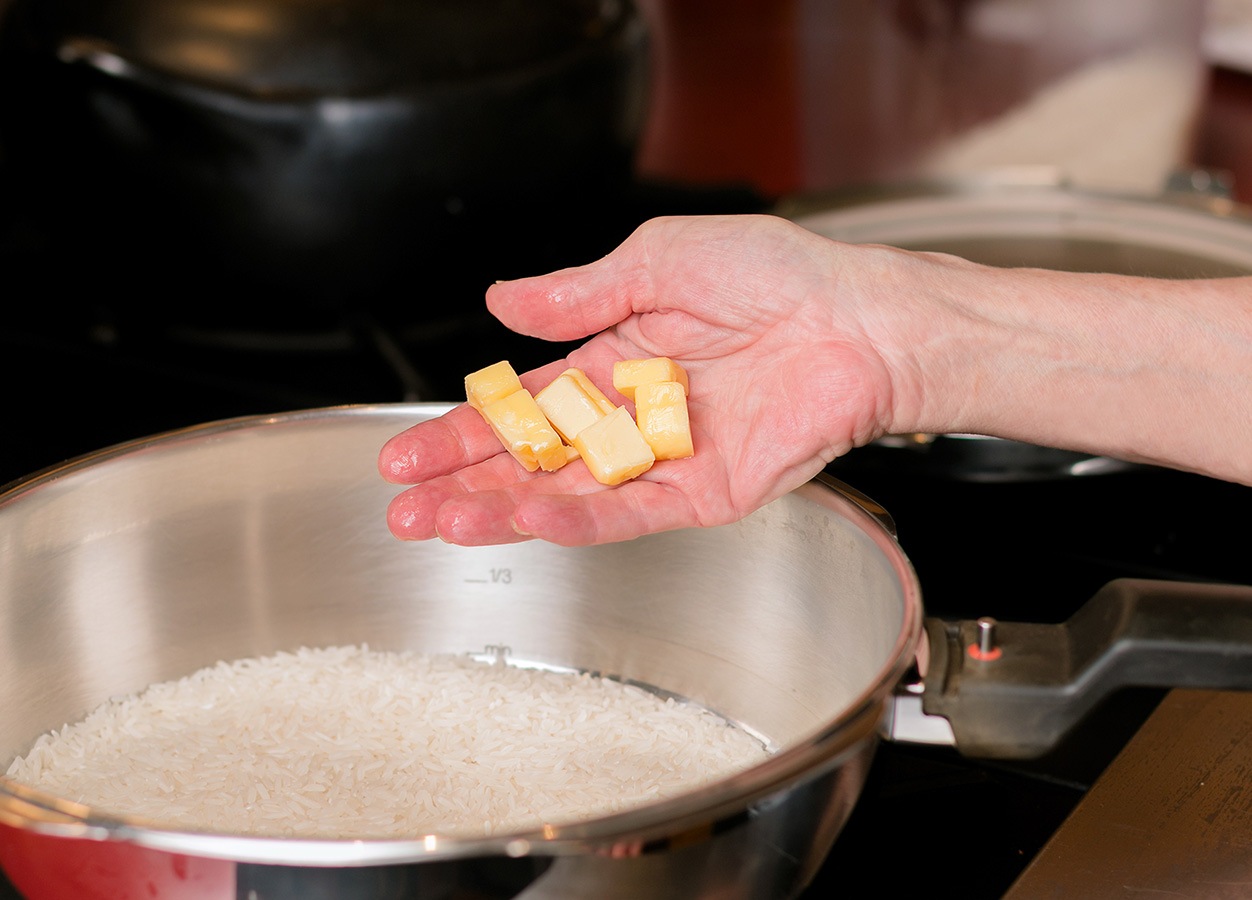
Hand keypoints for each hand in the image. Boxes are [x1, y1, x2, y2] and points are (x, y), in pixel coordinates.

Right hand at [377, 214, 916, 545]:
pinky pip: (633, 514)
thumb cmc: (779, 276)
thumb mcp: (660, 260)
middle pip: (531, 462)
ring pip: (569, 497)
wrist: (860, 320)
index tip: (407, 450)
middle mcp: (631, 418)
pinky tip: (529, 522)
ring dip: (505, 511)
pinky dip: (580, 521)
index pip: (520, 406)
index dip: (462, 428)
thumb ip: (578, 291)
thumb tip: (503, 300)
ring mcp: (664, 462)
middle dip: (464, 483)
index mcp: (613, 361)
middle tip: (404, 508)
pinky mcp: (705, 494)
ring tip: (443, 523)